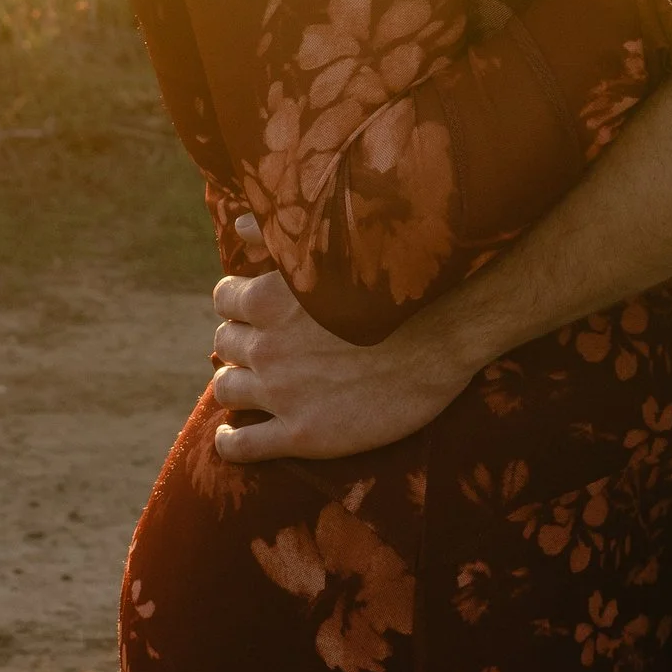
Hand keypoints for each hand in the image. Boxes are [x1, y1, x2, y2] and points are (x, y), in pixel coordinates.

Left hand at [208, 217, 476, 459]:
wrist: (446, 333)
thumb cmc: (395, 283)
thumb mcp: (330, 250)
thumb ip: (274, 239)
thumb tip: (238, 225)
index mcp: (269, 298)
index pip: (225, 300)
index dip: (238, 305)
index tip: (254, 311)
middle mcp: (266, 346)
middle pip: (225, 345)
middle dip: (239, 344)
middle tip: (262, 349)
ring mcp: (281, 393)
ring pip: (227, 390)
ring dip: (235, 386)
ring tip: (249, 389)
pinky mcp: (301, 434)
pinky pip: (242, 446)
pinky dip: (228, 443)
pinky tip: (230, 438)